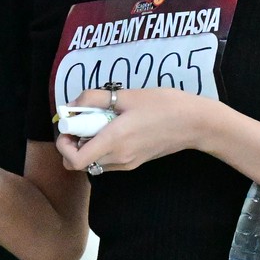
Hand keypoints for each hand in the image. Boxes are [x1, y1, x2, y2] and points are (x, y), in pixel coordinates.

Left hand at [56, 85, 217, 175]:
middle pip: (80, 163)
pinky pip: (108, 161)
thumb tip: (72, 104)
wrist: (195, 123)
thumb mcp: (128, 95)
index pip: (74, 160)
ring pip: (93, 162)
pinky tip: (115, 128)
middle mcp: (118, 158)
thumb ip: (95, 99)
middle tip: (84, 121)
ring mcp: (127, 164)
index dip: (64, 145)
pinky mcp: (135, 163)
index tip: (70, 126)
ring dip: (88, 145)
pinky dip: (102, 147)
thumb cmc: (165, 105)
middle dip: (74, 144)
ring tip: (102, 122)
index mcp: (114, 141)